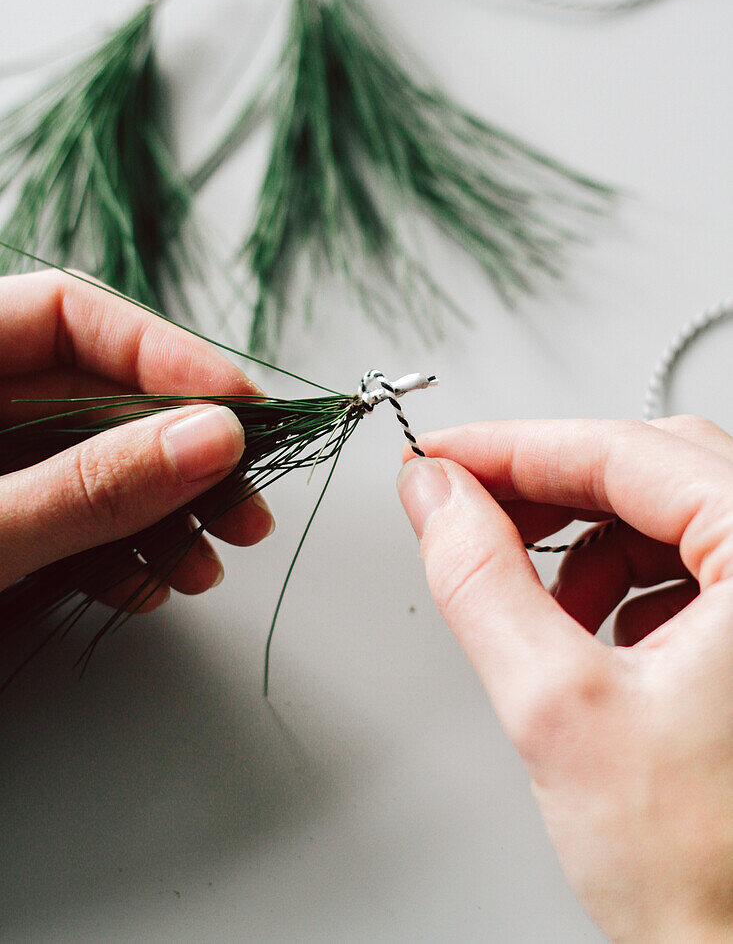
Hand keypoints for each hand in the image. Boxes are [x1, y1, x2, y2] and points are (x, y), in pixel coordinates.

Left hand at [0, 270, 273, 609]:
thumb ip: (87, 485)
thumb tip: (212, 439)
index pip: (68, 311)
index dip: (164, 353)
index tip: (242, 410)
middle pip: (93, 395)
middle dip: (179, 456)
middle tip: (246, 503)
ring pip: (87, 462)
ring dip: (158, 516)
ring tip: (204, 565)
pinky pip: (58, 517)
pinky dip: (108, 553)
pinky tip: (144, 586)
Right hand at [397, 416, 732, 942]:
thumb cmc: (713, 880)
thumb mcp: (559, 709)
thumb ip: (482, 581)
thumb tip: (438, 499)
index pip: (626, 452)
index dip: (515, 447)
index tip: (444, 457)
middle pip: (655, 469)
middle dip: (551, 487)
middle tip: (468, 506)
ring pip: (673, 514)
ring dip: (588, 539)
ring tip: (536, 596)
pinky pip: (697, 564)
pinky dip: (628, 578)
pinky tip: (593, 630)